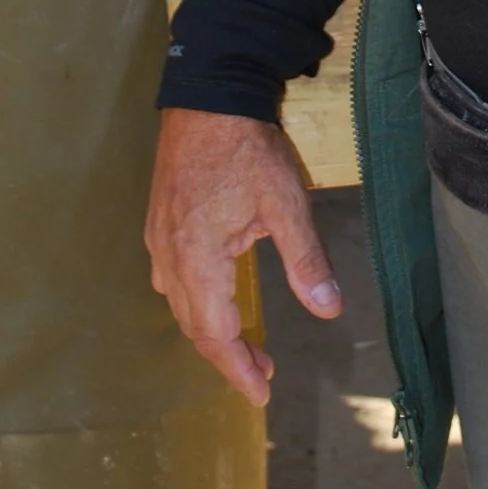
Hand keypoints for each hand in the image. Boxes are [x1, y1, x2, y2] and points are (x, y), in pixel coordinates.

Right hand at [145, 108, 342, 407]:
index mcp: (198, 258)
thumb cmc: (247, 147)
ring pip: (179, 304)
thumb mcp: (286, 203)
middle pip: (193, 325)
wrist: (208, 95)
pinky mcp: (159, 221)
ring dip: (210, 330)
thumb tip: (329, 308)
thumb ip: (305, 259)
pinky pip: (170, 279)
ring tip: (244, 344)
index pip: (215, 333)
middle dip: (227, 356)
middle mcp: (169, 255)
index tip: (261, 393)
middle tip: (262, 374)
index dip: (238, 368)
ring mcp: (159, 238)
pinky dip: (194, 303)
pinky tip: (215, 297)